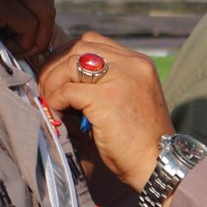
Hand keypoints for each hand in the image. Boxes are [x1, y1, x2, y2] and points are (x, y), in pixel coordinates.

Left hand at [38, 33, 172, 193]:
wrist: (159, 165)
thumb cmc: (137, 140)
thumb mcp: (123, 99)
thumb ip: (102, 82)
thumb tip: (60, 77)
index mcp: (137, 62)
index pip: (92, 41)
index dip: (67, 56)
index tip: (57, 76)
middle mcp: (132, 63)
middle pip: (78, 47)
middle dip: (55, 66)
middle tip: (47, 89)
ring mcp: (121, 78)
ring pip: (70, 64)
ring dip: (53, 83)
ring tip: (52, 102)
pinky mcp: (108, 98)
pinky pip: (68, 90)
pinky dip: (56, 100)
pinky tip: (58, 112)